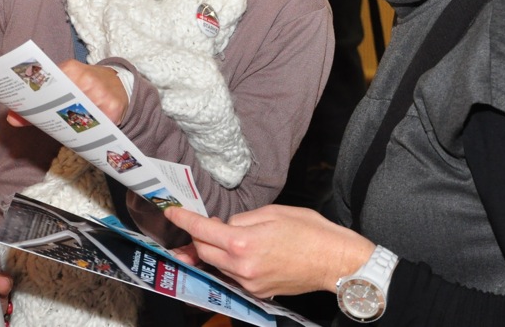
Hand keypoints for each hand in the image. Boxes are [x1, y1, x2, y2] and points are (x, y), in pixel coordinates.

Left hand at [6, 61, 127, 127]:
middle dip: (55, 116)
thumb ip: (39, 103)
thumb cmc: (85, 86)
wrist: (119, 82)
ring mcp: (102, 93)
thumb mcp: (65, 86)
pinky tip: (87, 131)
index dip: (38, 100)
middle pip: (64, 104)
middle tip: (50, 125)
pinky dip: (91, 130)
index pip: (50, 85)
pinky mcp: (114, 107)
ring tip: (68, 129)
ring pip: (81, 117)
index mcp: (71, 69)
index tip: (28, 110)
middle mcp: (87, 79)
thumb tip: (11, 118)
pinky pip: (98, 124)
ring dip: (73, 126)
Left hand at [164, 204, 374, 298]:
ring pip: (217, 265)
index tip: (171, 212)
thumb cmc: (309, 231)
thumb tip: (225, 225)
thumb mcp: (273, 212)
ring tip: (224, 238)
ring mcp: (248, 283)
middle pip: (204, 251)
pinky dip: (231, 263)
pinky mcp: (257, 292)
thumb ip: (242, 219)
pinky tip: (243, 253)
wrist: (334, 261)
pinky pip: (233, 276)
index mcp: (243, 242)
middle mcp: (241, 266)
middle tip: (201, 223)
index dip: (183, 219)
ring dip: (215, 251)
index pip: (202, 230)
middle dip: (198, 236)